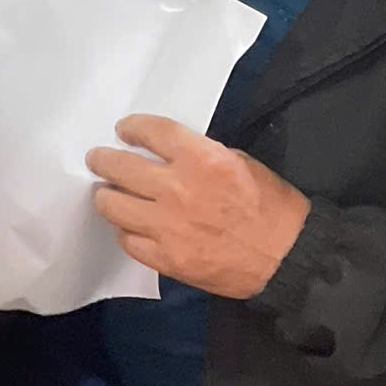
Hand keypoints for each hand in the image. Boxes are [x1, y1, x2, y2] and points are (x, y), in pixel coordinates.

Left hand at [85, 115, 312, 299]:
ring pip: (112, 205)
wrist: (287, 258)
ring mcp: (168, 227)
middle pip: (119, 167)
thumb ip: (199, 156)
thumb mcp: (239, 162)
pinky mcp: (166, 258)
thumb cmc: (271, 207)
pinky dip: (125, 231)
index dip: (131, 127)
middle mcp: (178, 189)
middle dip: (103, 160)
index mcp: (202, 159)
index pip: (151, 132)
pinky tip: (129, 226)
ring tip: (106, 193)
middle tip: (98, 159)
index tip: (123, 130)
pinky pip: (128, 240)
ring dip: (106, 195)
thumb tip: (166, 154)